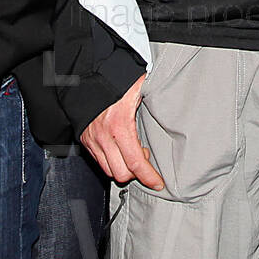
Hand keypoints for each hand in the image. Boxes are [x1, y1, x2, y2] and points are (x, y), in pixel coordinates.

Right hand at [80, 75, 162, 190]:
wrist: (87, 75)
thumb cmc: (115, 80)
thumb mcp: (140, 86)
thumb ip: (155, 96)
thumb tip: (172, 98)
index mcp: (120, 126)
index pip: (136, 163)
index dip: (149, 177)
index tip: (158, 182)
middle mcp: (104, 137)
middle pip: (121, 174)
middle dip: (136, 173)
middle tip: (145, 159)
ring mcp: (93, 140)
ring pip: (109, 170)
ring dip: (123, 168)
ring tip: (132, 153)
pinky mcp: (86, 140)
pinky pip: (99, 161)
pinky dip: (111, 161)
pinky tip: (120, 149)